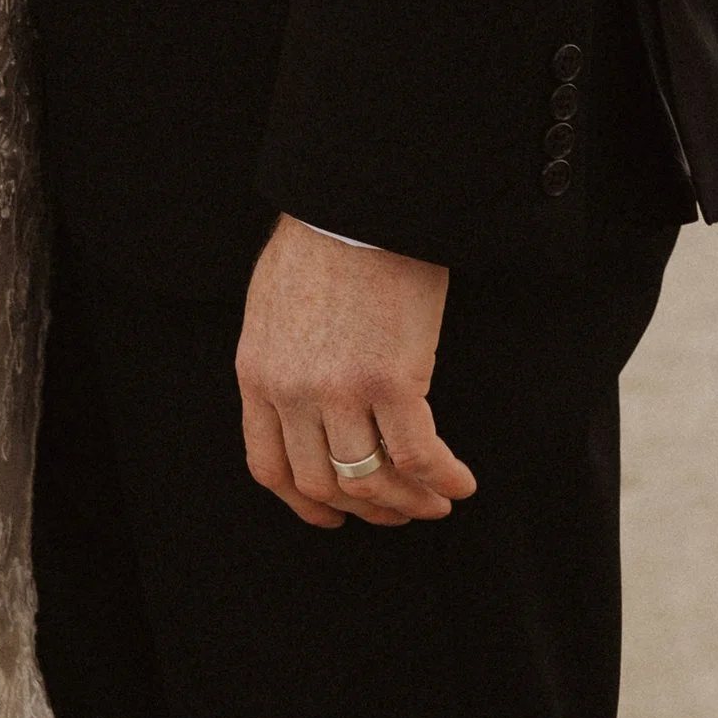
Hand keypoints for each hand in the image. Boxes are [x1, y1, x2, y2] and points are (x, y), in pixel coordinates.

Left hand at [235, 217, 477, 528]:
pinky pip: (417, 457)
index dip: (306, 503)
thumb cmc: (321, 241)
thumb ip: (280, 362)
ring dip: (408, 502)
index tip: (334, 516)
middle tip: (398, 511)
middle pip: (323, 484)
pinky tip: (460, 482)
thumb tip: (302, 407)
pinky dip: (441, 478)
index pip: (270, 468)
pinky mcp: (392, 381)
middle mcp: (291, 392)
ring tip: (435, 501)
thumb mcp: (272, 307)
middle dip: (365, 509)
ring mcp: (340, 391)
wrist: (354, 201)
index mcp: (257, 374)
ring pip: (371, 481)